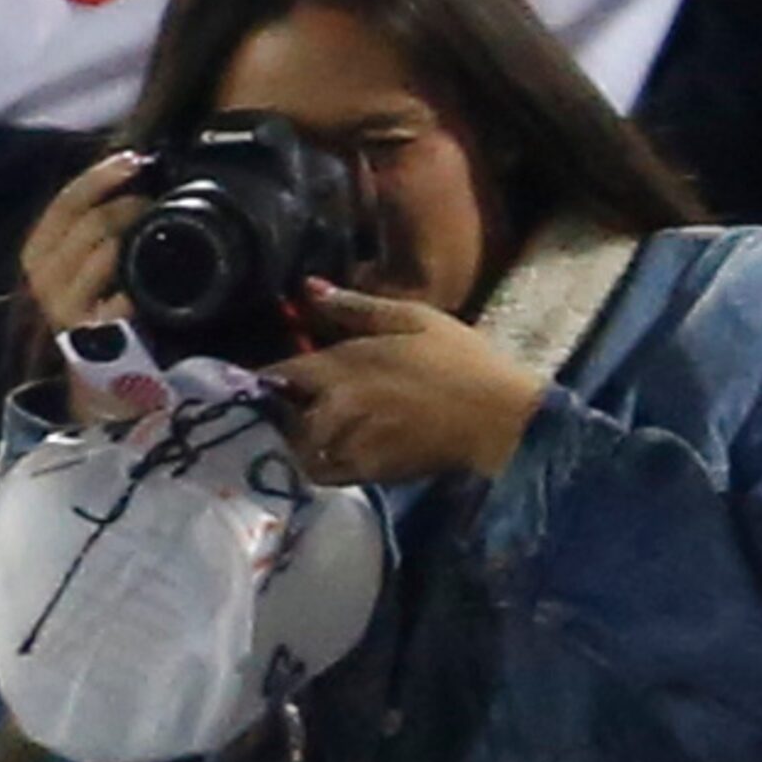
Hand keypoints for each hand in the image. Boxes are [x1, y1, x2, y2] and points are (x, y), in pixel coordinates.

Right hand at [21, 152, 144, 336]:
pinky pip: (123, 296)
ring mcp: (66, 307)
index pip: (66, 202)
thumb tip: (128, 170)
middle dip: (127, 205)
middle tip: (152, 201)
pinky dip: (139, 285)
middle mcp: (44, 277)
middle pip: (89, 223)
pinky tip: (146, 282)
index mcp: (37, 250)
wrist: (93, 364)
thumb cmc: (92, 297)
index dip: (101, 177)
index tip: (133, 160)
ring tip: (154, 232)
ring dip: (135, 236)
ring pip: (106, 253)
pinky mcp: (91, 335)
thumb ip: (90, 220)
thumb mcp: (77, 256)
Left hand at [269, 283, 547, 484]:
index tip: (262, 381)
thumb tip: (307, 287)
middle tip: (279, 409)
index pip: (278, 374)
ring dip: (292, 439)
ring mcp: (350, 442)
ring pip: (296, 447)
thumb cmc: (460, 361)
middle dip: (275, 412)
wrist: (498, 419)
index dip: (265, 379)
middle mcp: (337, 405)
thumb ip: (354, 306)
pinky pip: (322, 474)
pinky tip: (330, 454)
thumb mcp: (413, 318)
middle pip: (280, 416)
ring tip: (299, 432)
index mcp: (344, 364)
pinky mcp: (368, 472)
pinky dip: (317, 465)